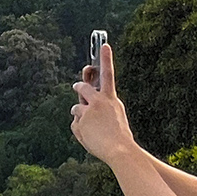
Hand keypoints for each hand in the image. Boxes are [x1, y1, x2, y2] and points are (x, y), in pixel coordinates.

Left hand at [71, 42, 132, 163]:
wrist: (119, 150)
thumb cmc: (121, 135)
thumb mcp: (116, 115)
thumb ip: (103, 105)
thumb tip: (86, 101)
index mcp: (110, 98)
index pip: (108, 74)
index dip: (106, 59)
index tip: (105, 45)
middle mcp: (97, 101)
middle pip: (82, 87)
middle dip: (79, 85)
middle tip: (77, 85)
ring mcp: (87, 111)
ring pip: (76, 107)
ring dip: (80, 114)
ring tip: (92, 127)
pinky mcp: (79, 122)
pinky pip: (75, 124)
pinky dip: (80, 130)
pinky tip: (90, 137)